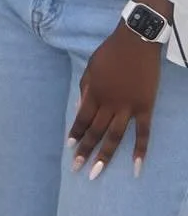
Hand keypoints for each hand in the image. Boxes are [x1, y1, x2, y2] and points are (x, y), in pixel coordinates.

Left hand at [70, 9, 163, 175]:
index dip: (75, 133)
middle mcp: (109, 103)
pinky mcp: (145, 107)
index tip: (69, 148)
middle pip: (96, 131)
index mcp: (93, 93)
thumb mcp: (90, 67)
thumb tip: (80, 109)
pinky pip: (143, 132)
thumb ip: (84, 88)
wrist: (136, 42)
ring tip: (96, 173)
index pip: (82, 119)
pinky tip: (136, 167)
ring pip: (115, 136)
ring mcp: (128, 107)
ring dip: (105, 155)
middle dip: (85, 150)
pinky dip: (140, 150)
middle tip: (76, 168)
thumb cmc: (111, 52)